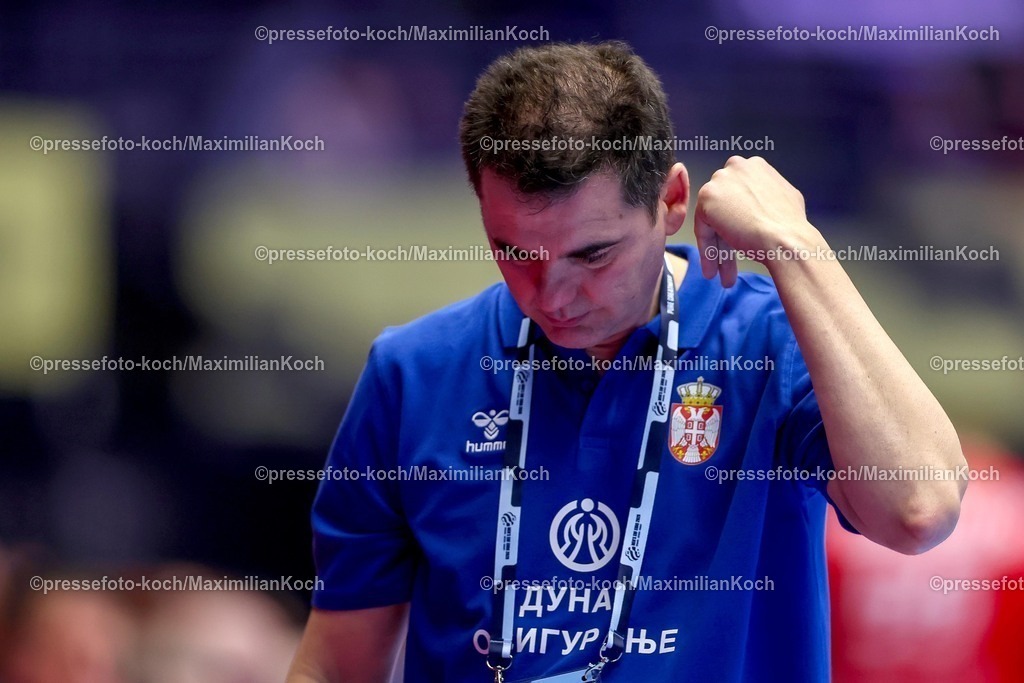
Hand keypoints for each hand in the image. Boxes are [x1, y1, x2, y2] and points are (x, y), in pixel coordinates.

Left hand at [693, 156, 819, 286]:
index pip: (738, 197)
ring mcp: (720, 181)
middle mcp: (736, 167)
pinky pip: (703, 229)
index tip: (742, 242)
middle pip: (724, 208)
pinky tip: (713, 270)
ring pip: (713, 220)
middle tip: (728, 263)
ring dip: (716, 249)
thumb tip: (763, 201)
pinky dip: (707, 252)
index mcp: (755, 165)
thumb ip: (767, 193)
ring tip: (721, 274)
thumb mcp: (785, 198)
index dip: (739, 223)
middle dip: (726, 238)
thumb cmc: (791, 226)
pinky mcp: (707, 198)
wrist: (786, 240)